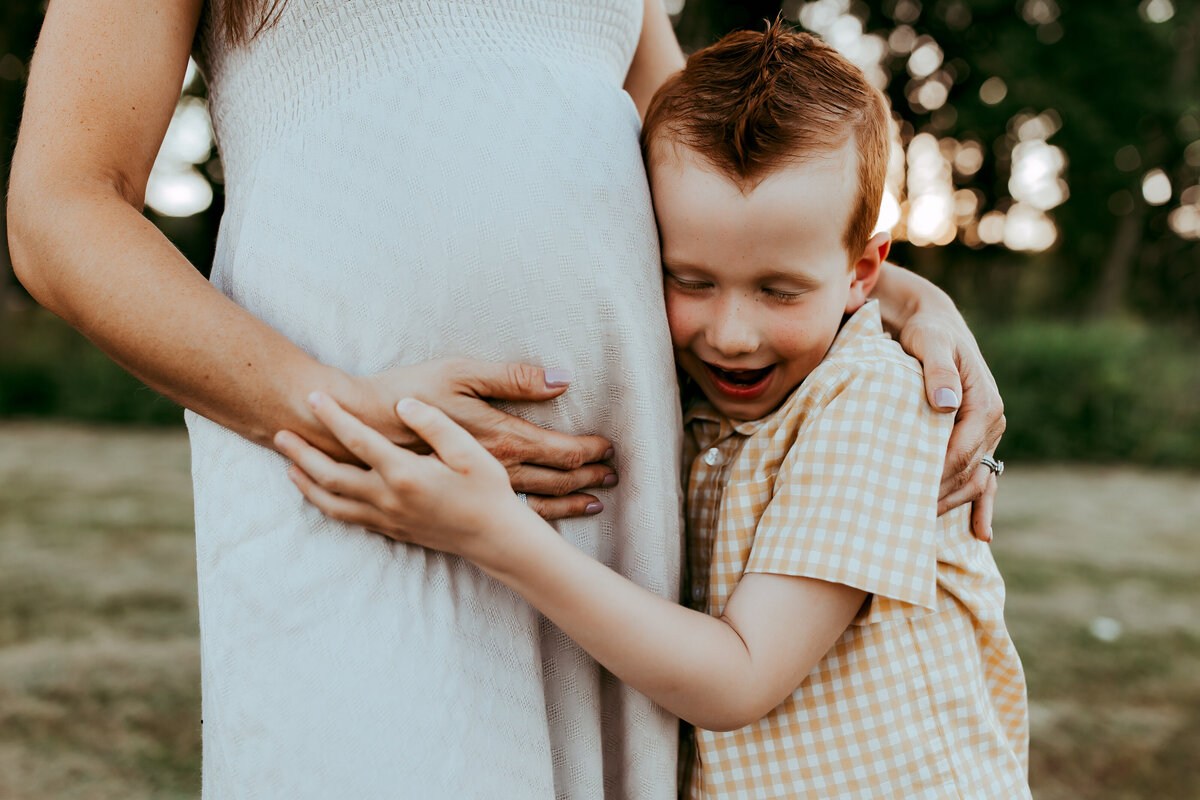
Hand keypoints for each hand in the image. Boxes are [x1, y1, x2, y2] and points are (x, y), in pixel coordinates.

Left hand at [277, 393, 533, 559]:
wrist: (496, 538)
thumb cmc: (487, 491)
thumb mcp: (468, 451)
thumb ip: (433, 424)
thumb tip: (402, 404)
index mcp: (405, 474)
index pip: (357, 440)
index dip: (332, 416)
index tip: (313, 396)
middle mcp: (388, 498)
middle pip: (330, 474)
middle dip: (302, 453)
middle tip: (278, 433)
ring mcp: (387, 517)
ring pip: (332, 502)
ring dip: (306, 482)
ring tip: (288, 465)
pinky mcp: (391, 530)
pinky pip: (347, 517)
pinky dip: (326, 503)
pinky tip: (320, 493)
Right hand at [342, 357, 614, 519]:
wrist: (360, 425)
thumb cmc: (409, 391)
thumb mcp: (462, 373)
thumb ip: (513, 378)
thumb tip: (560, 380)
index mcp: (501, 437)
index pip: (561, 450)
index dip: (590, 450)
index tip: (609, 448)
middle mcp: (496, 468)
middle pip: (556, 479)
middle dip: (588, 477)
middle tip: (612, 475)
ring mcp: (478, 485)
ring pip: (537, 500)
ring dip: (569, 500)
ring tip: (593, 501)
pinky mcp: (463, 494)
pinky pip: (509, 511)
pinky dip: (538, 515)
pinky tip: (547, 516)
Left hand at [897, 309, 1004, 542]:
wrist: (935, 326)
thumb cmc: (928, 333)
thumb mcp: (931, 342)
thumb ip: (937, 370)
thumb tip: (945, 402)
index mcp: (985, 404)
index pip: (961, 452)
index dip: (937, 476)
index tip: (909, 495)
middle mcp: (992, 423)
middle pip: (969, 472)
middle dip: (941, 497)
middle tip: (907, 520)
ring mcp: (987, 434)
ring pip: (975, 480)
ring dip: (952, 504)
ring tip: (922, 527)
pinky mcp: (977, 439)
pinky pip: (985, 477)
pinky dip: (983, 505)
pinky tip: (982, 534)